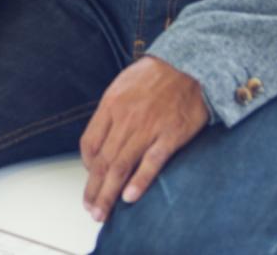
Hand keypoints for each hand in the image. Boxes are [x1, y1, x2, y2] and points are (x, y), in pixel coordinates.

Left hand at [79, 56, 209, 222]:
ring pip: (122, 166)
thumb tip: (102, 137)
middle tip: (91, 209)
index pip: (89, 143)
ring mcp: (148, 128)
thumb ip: (111, 111)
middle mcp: (125, 118)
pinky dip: (139, 181)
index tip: (91, 178)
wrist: (189, 64)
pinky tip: (130, 198)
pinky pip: (151, 163)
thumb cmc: (155, 75)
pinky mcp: (170, 135)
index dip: (87, 166)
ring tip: (103, 212)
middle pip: (103, 161)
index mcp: (111, 105)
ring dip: (109, 193)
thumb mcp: (123, 85)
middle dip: (94, 189)